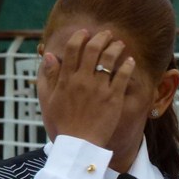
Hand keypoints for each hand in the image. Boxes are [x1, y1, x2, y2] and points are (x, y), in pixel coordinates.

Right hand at [37, 28, 135, 148]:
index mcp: (66, 79)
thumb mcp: (47, 99)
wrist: (78, 145)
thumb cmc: (62, 125)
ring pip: (108, 60)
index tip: (86, 32)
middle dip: (101, 38)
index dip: (80, 37)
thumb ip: (47, 76)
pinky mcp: (113, 99)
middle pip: (92, 50)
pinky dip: (127, 65)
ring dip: (115, 48)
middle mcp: (82, 80)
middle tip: (106, 34)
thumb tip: (48, 55)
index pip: (73, 49)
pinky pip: (122, 77)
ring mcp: (99, 89)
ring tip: (120, 44)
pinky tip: (130, 61)